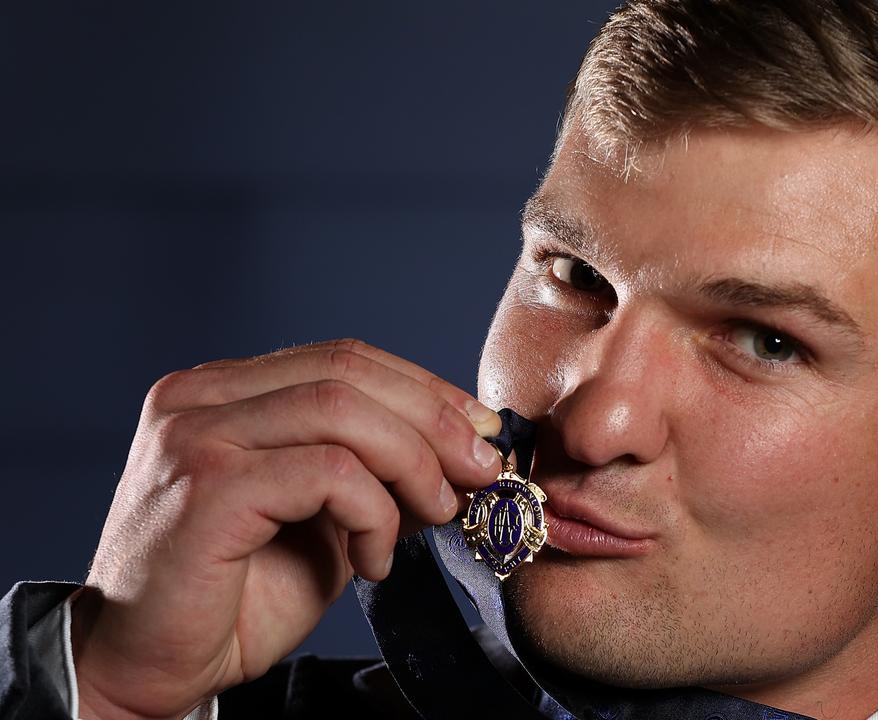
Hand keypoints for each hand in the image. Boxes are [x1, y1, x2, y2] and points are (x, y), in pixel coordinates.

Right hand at [70, 339, 502, 718]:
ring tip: (437, 515)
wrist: (151, 669)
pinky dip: (374, 513)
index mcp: (222, 391)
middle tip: (483, 470)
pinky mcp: (206, 486)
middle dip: (435, 419)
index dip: (424, 388)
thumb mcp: (326, 519)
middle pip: (347, 371)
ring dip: (414, 464)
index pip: (343, 359)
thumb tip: (466, 448)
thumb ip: (378, 473)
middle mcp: (198, 398)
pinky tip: (375, 560)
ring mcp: (195, 435)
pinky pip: (327, 473)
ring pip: (343, 412)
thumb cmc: (236, 596)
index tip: (481, 430)